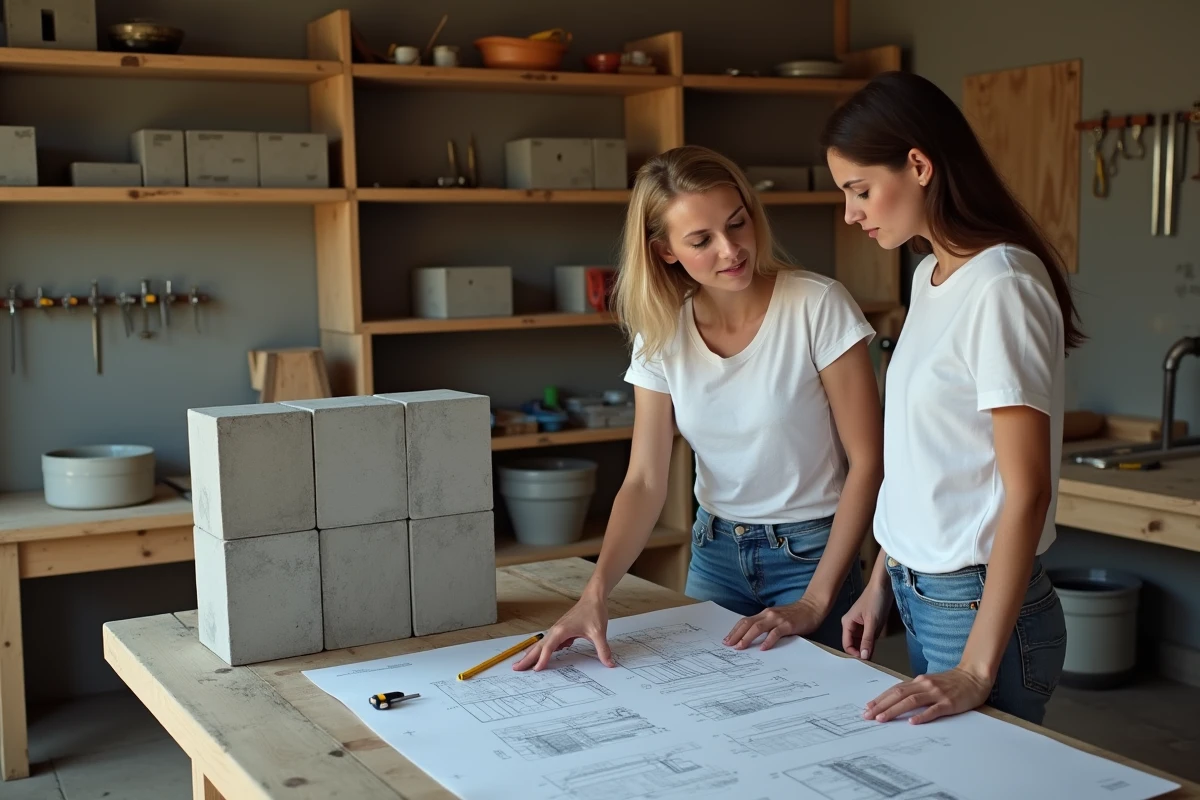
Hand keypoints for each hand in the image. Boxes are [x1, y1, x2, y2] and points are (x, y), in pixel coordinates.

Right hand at [512, 590, 614, 671]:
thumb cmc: (593, 611)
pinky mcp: (561, 631)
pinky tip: (543, 657)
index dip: (542, 659)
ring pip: (543, 645)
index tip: (536, 670)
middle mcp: (556, 630)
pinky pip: (550, 643)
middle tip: (516, 668)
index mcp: (562, 630)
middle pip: (539, 647)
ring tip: (523, 664)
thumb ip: (603, 650)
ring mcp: (558, 630)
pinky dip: (543, 650)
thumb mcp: (599, 633)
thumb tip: (609, 664)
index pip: (549, 648)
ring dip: (533, 654)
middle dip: (527, 658)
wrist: (594, 598)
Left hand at [723, 596, 826, 650]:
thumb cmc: (795, 615)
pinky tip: (763, 648)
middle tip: (728, 645)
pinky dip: (768, 641)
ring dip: (747, 638)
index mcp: (764, 614)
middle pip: (747, 624)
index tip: (727, 640)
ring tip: (740, 647)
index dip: (735, 630)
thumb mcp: (777, 619)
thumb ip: (766, 626)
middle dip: (736, 634)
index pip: (745, 621)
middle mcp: (768, 614)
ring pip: (758, 628)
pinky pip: (775, 633)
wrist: (812, 607)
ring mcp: (777, 619)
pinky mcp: (787, 624)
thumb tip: (753, 639)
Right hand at [841, 583, 891, 659]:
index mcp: (847, 623)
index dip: (854, 653)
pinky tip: (877, 643)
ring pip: (861, 641)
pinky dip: (872, 641)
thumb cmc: (875, 600)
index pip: (846, 644)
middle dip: (861, 651)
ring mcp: (860, 625)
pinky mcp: (868, 624)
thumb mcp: (872, 622)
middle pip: (853, 644)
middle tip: (871, 658)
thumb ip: (867, 640)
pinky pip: (868, 637)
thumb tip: (864, 657)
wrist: (884, 586)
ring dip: (867, 647)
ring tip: (875, 652)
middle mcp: (851, 625)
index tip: (865, 660)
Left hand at [864, 666, 991, 723]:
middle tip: (867, 715)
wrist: (975, 675)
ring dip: (894, 710)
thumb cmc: (953, 682)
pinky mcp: (949, 702)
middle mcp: (925, 685)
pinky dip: (921, 716)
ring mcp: (936, 693)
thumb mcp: (930, 683)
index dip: (880, 698)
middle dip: (881, 705)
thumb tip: (897, 700)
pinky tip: (912, 722)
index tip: (868, 707)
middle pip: (898, 694)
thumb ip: (916, 690)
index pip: (895, 689)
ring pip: (911, 701)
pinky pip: (933, 710)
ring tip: (882, 719)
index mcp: (919, 681)